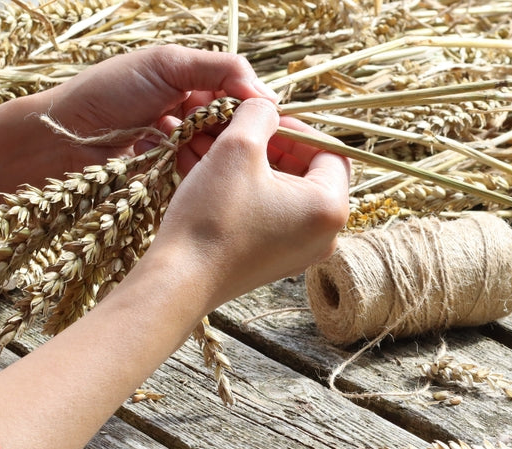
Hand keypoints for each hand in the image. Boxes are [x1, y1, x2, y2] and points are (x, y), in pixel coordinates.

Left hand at [43, 44, 275, 169]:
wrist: (63, 137)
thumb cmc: (109, 91)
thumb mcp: (168, 64)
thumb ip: (221, 69)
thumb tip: (268, 94)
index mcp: (191, 79)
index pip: (240, 93)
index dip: (250, 108)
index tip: (258, 121)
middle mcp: (190, 110)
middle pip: (232, 125)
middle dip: (227, 132)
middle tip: (209, 132)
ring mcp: (181, 143)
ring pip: (218, 152)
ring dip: (208, 151)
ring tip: (185, 146)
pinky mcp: (172, 172)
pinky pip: (199, 172)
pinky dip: (193, 168)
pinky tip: (173, 161)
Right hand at [146, 97, 350, 310]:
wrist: (181, 280)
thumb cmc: (214, 215)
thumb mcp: (238, 147)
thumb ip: (259, 115)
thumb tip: (267, 106)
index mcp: (330, 207)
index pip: (328, 150)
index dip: (294, 127)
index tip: (260, 117)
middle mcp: (325, 235)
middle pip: (307, 171)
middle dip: (269, 144)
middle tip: (237, 129)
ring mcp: (301, 251)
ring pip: (283, 191)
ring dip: (252, 164)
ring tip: (216, 145)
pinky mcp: (275, 261)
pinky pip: (269, 213)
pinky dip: (246, 189)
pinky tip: (211, 171)